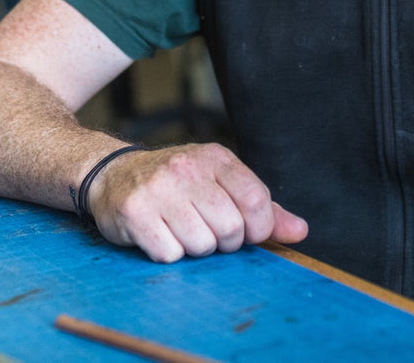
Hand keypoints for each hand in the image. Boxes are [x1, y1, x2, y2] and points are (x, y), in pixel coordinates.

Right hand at [87, 142, 307, 262]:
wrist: (112, 174)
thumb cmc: (176, 185)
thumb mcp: (220, 184)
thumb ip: (263, 208)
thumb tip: (300, 231)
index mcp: (215, 158)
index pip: (256, 200)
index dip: (257, 228)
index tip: (245, 232)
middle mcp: (187, 168)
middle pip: (230, 228)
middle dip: (222, 241)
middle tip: (204, 228)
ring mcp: (158, 190)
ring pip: (201, 245)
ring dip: (193, 248)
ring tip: (179, 229)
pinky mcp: (134, 213)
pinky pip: (170, 254)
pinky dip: (167, 254)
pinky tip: (158, 234)